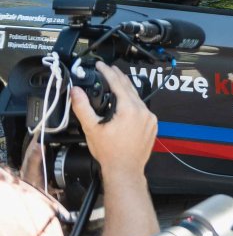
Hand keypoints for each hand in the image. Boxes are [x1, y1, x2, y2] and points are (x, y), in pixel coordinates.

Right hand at [71, 61, 155, 183]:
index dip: (108, 72)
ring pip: (137, 97)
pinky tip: (127, 101)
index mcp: (129, 109)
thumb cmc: (109, 152)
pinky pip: (143, 108)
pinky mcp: (153, 125)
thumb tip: (76, 91)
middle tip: (108, 69)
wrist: (125, 170)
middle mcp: (143, 111)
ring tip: (116, 81)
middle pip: (130, 88)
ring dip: (126, 88)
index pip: (118, 83)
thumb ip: (82, 107)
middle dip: (118, 77)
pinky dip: (134, 101)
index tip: (101, 65)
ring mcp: (150, 118)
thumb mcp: (91, 128)